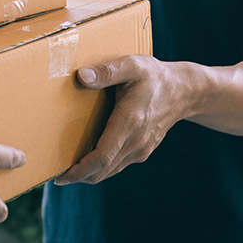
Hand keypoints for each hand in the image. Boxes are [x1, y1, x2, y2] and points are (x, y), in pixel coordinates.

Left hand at [55, 55, 194, 184]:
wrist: (185, 91)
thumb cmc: (154, 76)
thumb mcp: (131, 65)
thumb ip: (106, 71)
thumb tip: (81, 76)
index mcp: (129, 122)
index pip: (102, 157)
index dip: (79, 171)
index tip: (60, 176)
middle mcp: (136, 141)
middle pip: (103, 170)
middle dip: (79, 177)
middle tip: (57, 177)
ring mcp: (141, 148)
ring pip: (110, 171)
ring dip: (89, 174)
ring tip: (68, 171)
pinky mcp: (143, 150)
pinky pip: (118, 164)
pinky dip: (101, 168)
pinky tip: (89, 160)